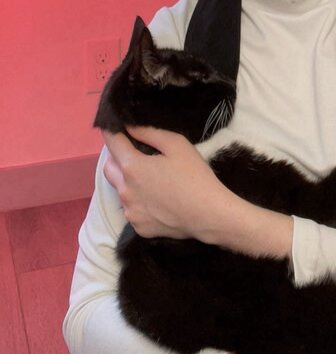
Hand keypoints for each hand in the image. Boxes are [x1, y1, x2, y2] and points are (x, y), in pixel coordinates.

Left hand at [102, 127, 293, 258]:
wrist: (209, 215)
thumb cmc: (195, 176)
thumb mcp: (177, 145)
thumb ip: (149, 132)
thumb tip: (129, 127)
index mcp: (132, 167)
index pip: (111, 143)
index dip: (112, 131)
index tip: (116, 126)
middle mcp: (124, 190)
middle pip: (109, 167)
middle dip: (117, 156)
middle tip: (137, 153)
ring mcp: (130, 211)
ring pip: (120, 189)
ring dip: (128, 180)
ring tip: (152, 179)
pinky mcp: (138, 227)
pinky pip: (131, 208)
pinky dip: (138, 201)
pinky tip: (158, 200)